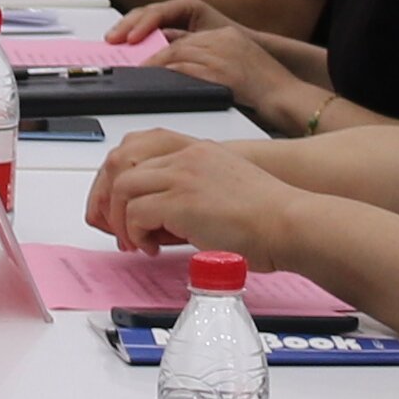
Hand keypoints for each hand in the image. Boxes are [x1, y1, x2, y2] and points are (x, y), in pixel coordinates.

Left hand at [82, 125, 284, 251]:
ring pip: (123, 188)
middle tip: (113, 225)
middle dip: (109, 198)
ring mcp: (182, 176)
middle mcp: (186, 157)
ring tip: (134, 241)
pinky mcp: (181, 202)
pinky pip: (135, 213)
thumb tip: (159, 221)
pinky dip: (136, 233)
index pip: (139, 151)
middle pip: (121, 164)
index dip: (120, 180)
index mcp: (197, 151)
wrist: (289, 223)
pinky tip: (152, 247)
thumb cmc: (267, 216)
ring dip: (121, 219)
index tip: (119, 206)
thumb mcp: (224, 189)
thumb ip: (191, 194)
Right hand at [110, 0, 228, 42]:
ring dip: (126, 30)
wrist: (246, 46)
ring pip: (141, 20)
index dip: (142, 25)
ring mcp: (169, 19)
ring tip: (112, 41)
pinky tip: (123, 46)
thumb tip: (162, 52)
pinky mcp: (166, 31)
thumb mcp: (205, 42)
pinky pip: (145, 31)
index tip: (131, 39)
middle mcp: (175, 10)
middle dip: (126, 25)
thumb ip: (181, 45)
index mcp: (186, 6)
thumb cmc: (229, 42)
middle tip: (112, 39)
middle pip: (144, 13)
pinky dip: (133, 37)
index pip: (157, 12)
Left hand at [154, 20, 323, 122]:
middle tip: (131, 56)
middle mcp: (222, 39)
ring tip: (137, 70)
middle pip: (177, 41)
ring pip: (176, 53)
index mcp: (227, 35)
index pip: (187, 35)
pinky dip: (164, 72)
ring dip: (153, 62)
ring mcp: (220, 53)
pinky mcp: (219, 70)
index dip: (161, 41)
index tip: (143, 47)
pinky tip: (151, 77)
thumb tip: (180, 69)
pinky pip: (183, 68)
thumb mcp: (239, 64)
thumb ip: (213, 61)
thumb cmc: (266, 90)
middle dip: (152, 48)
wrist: (288, 97)